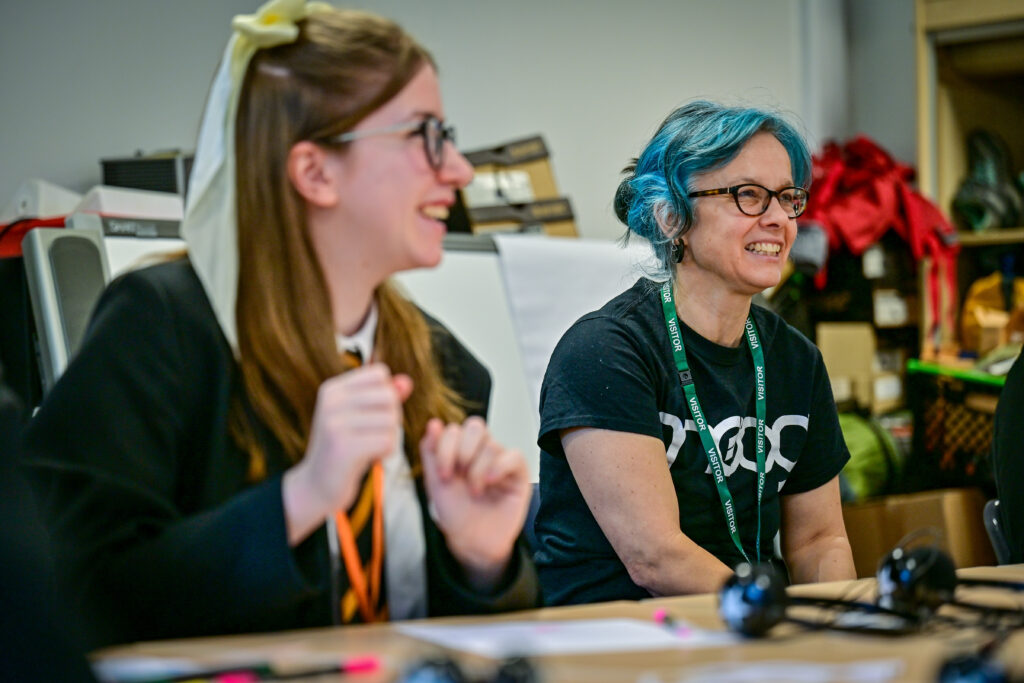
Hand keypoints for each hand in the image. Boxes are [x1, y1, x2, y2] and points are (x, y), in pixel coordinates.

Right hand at [283, 364, 412, 544]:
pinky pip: (387, 440)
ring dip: (390, 438)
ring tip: (371, 447)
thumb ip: (385, 396)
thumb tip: (407, 381)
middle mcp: (331, 402)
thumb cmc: (344, 448)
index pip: (380, 373)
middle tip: (376, 434)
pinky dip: (387, 451)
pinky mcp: (344, 448)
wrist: (315, 486)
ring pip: (391, 420)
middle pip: (389, 395)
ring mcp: (335, 424)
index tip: (373, 414)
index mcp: (332, 389)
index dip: (387, 394)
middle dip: (392, 417)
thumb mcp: (361, 417)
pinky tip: (371, 458)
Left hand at [420, 416, 529, 589]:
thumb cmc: (455, 511)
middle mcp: (482, 450)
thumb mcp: (435, 481)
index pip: (455, 429)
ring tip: (474, 492)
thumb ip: (431, 451)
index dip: (446, 448)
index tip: (443, 474)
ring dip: (477, 471)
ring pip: (491, 445)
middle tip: (458, 475)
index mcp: (461, 448)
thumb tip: (434, 423)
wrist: (472, 539)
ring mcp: (501, 460)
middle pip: (475, 426)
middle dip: (462, 451)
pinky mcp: (518, 473)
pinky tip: (489, 482)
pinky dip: (498, 468)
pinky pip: (513, 456)